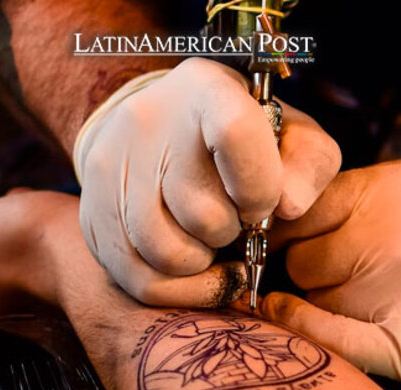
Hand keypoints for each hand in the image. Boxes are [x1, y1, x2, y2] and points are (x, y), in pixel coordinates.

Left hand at [0, 190, 76, 319]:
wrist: (84, 248)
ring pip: (25, 247)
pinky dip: (53, 227)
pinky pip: (58, 247)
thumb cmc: (15, 249)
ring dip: (22, 220)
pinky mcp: (84, 279)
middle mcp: (18, 309)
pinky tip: (57, 217)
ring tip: (33, 206)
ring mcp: (54, 296)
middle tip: (4, 206)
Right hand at [73, 57, 340, 306]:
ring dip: (203, 261)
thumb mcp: (294, 138)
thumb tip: (287, 206)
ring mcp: (111, 166)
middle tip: (235, 216)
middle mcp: (148, 121)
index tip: (262, 203)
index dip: (259, 187)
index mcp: (208, 90)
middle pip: (202, 213)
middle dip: (233, 231)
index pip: (234, 133)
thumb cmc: (248, 141)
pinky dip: (180, 288)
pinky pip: (140, 279)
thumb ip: (308, 166)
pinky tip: (196, 265)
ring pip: (167, 253)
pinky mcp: (92, 211)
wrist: (168, 128)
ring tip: (211, 236)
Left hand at [262, 154, 400, 389]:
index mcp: (396, 189)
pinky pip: (325, 341)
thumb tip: (325, 205)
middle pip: (304, 256)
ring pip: (315, 297)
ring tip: (370, 295)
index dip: (300, 221)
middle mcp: (385, 239)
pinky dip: (302, 329)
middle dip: (316, 262)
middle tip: (349, 268)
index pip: (306, 205)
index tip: (306, 233)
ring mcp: (393, 297)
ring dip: (327, 297)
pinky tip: (291, 319)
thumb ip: (384, 187)